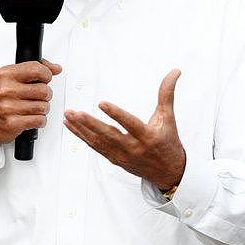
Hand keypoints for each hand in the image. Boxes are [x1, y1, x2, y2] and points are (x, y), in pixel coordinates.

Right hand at [0, 59, 61, 158]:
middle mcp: (5, 90)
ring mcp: (8, 107)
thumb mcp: (10, 77)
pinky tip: (30, 118)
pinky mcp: (12, 123)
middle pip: (44, 90)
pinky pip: (39, 120)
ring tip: (32, 108)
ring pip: (44, 107)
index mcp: (5, 74)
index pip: (37, 69)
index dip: (46, 75)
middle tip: (38, 97)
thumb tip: (56, 68)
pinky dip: (39, 120)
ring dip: (42, 109)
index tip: (45, 79)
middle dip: (46, 95)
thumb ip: (33, 69)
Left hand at [64, 69, 185, 190]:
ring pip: (98, 142)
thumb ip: (167, 94)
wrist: (168, 172)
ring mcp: (122, 155)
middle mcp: (134, 148)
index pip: (130, 124)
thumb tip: (174, 72)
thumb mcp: (169, 117)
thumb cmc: (168, 142)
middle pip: (109, 135)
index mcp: (148, 136)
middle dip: (90, 124)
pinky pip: (95, 147)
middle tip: (76, 112)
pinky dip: (82, 136)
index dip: (116, 114)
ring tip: (69, 115)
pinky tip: (72, 126)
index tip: (102, 103)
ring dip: (82, 129)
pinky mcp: (114, 159)